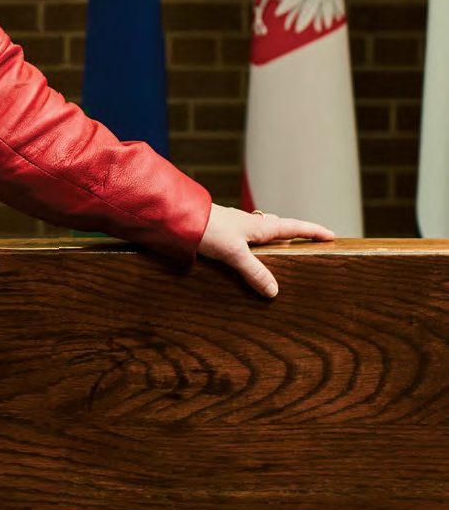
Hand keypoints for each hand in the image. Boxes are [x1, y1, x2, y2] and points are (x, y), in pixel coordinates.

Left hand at [197, 203, 333, 298]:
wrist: (178, 217)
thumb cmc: (206, 229)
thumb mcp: (234, 253)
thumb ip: (255, 272)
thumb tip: (275, 292)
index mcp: (259, 226)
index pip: (293, 227)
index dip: (313, 231)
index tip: (332, 234)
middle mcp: (249, 223)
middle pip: (279, 227)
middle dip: (294, 233)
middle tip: (308, 239)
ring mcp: (235, 225)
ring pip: (260, 230)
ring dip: (273, 236)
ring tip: (281, 245)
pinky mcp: (221, 230)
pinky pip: (244, 235)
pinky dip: (253, 241)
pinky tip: (246, 248)